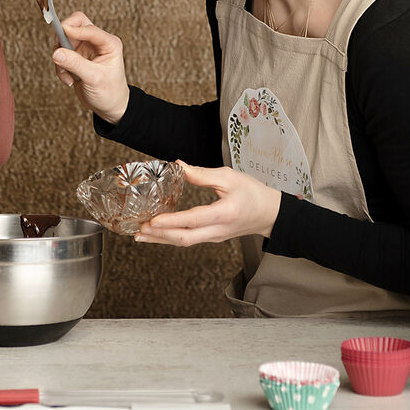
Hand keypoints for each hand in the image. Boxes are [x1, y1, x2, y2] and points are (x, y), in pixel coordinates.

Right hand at [51, 11, 130, 123]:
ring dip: (61, 57)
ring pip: (64, 40)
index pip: (88, 28)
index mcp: (108, 43)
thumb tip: (56, 52)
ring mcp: (85, 49)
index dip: (73, 29)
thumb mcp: (94, 78)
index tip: (61, 33)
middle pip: (75, 25)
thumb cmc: (109, 92)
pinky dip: (61, 67)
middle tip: (58, 49)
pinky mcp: (76, 57)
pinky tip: (69, 80)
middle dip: (64, 37)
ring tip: (67, 75)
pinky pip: (61, 54)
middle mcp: (97, 42)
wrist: (109, 106)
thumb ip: (75, 64)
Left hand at [135, 162, 281, 245]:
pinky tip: (157, 235)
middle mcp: (218, 230)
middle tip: (139, 229)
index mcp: (225, 213)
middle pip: (185, 238)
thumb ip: (202, 174)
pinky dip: (170, 238)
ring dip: (161, 239)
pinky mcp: (212, 238)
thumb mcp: (229, 177)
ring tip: (140, 235)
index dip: (172, 221)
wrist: (269, 214)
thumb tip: (178, 166)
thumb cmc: (252, 193)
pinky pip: (189, 240)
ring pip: (185, 242)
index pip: (194, 220)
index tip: (153, 220)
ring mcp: (215, 237)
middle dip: (160, 235)